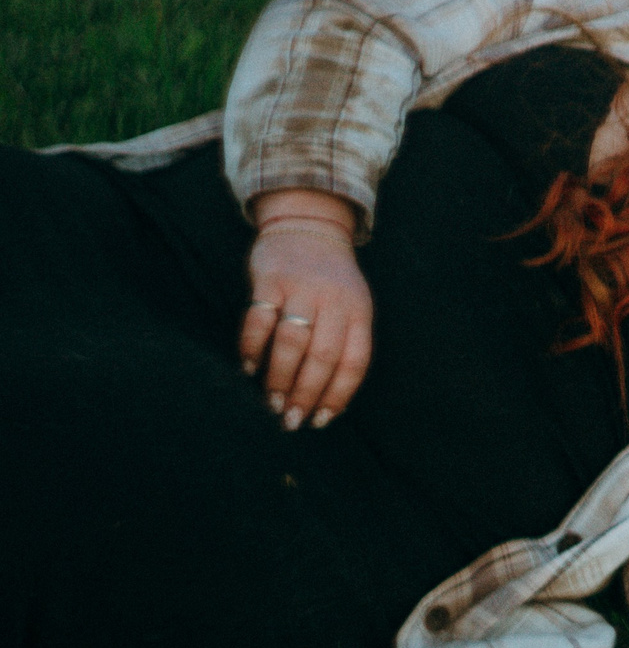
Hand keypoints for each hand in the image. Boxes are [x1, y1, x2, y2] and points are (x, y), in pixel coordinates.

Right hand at [240, 190, 374, 430]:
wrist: (309, 226)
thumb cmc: (332, 282)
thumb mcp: (353, 307)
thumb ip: (345, 344)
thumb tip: (326, 399)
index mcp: (359, 313)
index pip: (354, 362)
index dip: (338, 395)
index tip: (320, 421)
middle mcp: (335, 301)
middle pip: (323, 357)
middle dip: (305, 394)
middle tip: (289, 420)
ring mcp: (302, 289)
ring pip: (291, 342)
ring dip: (278, 378)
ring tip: (270, 402)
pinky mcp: (271, 279)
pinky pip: (260, 319)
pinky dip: (252, 347)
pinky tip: (249, 367)